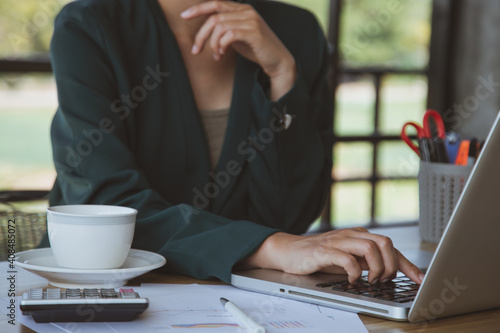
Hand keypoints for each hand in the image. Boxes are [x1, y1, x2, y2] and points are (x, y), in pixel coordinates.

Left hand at [181, 1, 296, 99]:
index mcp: (242, 9)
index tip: (184, 16)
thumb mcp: (237, 36)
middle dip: (201, 34)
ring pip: (219, 26)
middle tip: (196, 50)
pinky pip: (229, 35)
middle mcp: (246, 11)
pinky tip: (222, 55)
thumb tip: (205, 29)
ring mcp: (251, 20)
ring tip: (216, 56)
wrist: (277, 61)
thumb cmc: (256, 49)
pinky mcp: (254, 32)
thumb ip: (224, 29)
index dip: (198, 8)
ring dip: (212, 44)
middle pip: (214, 16)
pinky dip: (221, 46)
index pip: (216, 3)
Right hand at [242, 228, 424, 284]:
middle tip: (384, 280)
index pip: (390, 247)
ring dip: (376, 268)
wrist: (289, 251)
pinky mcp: (324, 250)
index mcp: (359, 237)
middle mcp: (351, 235)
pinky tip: (351, 280)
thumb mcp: (347, 260)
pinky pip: (347, 259)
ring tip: (369, 281)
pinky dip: (354, 272)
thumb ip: (365, 263)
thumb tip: (390, 274)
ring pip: (370, 247)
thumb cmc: (319, 257)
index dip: (408, 264)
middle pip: (385, 243)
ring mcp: (338, 241)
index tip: (420, 280)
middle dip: (392, 265)